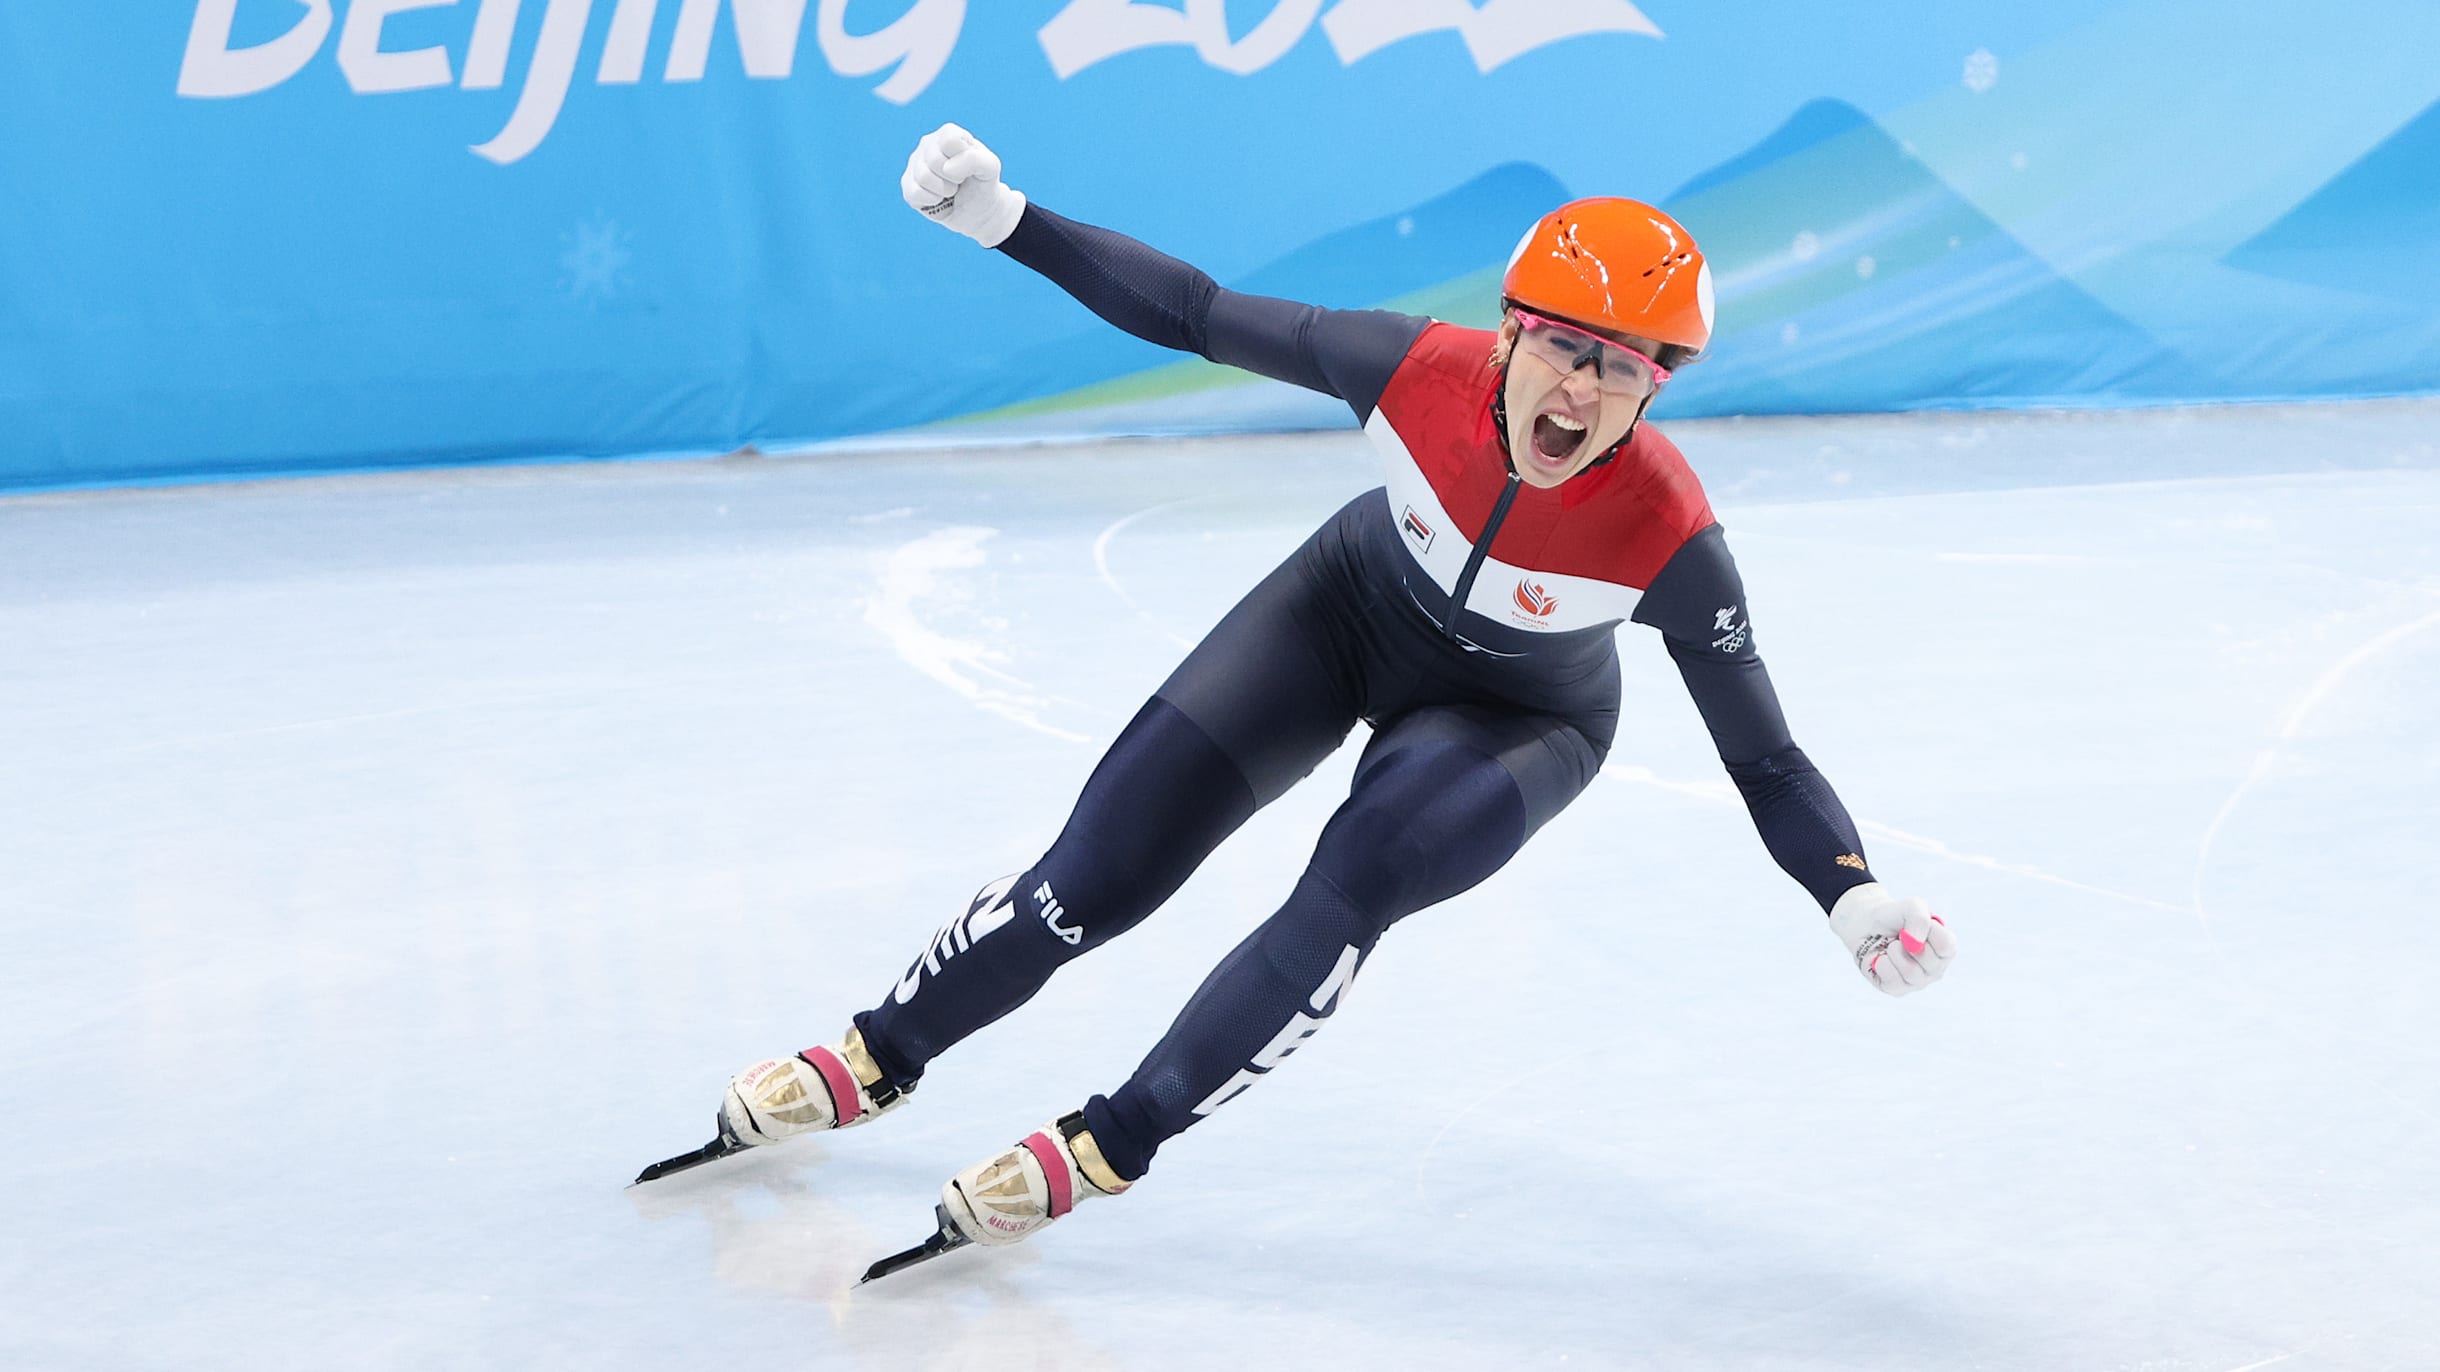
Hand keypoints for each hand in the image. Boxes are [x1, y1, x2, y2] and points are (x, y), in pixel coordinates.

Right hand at [902, 123, 1026, 248]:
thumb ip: (975, 160)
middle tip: (960, 181)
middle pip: (935, 160)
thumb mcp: (990, 167)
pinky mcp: (908, 184)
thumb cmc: (982, 182)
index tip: (970, 166)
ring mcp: (915, 164)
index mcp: (948, 133)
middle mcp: (928, 144)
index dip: (963, 159)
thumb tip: (947, 168)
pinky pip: (914, 193)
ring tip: (951, 190)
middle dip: (954, 177)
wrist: (978, 209)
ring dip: (944, 190)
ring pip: (923, 176)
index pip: (949, 140)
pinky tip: (939, 199)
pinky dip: (932, 200)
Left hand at [1827, 882, 1955, 996]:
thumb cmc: (1895, 916)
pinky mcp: (1898, 989)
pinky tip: (1881, 958)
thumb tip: (1915, 944)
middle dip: (1908, 943)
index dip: (1928, 931)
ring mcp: (1918, 981)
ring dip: (1894, 953)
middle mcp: (1936, 967)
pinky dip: (1882, 964)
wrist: (1867, 925)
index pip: (1947, 945)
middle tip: (1900, 935)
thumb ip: (1919, 918)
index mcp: (1945, 947)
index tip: (1913, 922)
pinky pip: (1893, 982)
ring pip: (1911, 973)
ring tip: (1891, 946)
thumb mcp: (1911, 906)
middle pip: (1929, 962)